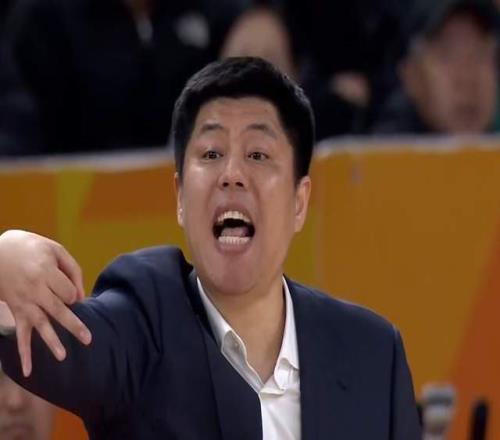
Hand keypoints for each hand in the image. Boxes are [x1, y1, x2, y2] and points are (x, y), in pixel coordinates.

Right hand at [0, 230, 91, 376]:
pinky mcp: (16, 309)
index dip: (73, 294)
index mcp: (46, 272)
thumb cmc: (31, 248)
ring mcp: (24, 302)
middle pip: (58, 311)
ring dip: (51, 342)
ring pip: (40, 324)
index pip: (68, 292)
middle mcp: (35, 289)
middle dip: (74, 326)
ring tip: (63, 357)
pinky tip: (28, 371)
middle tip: (88, 340)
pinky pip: (20, 333)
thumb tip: (81, 295)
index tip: (71, 294)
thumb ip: (72, 269)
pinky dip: (23, 353)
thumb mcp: (53, 249)